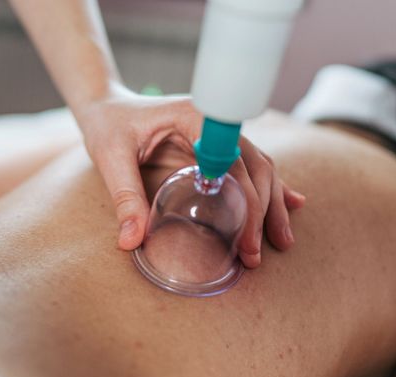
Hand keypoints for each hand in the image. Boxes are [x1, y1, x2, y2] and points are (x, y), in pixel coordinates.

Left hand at [75, 88, 305, 268]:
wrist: (105, 107)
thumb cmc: (108, 124)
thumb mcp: (110, 157)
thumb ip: (124, 197)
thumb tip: (131, 241)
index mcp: (194, 118)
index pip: (232, 159)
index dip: (245, 196)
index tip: (246, 232)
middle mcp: (214, 125)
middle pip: (255, 165)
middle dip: (264, 208)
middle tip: (257, 251)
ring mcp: (217, 137)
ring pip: (258, 169)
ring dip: (271, 204)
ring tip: (281, 241)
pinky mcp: (213, 151)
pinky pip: (247, 170)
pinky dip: (267, 190)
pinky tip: (290, 206)